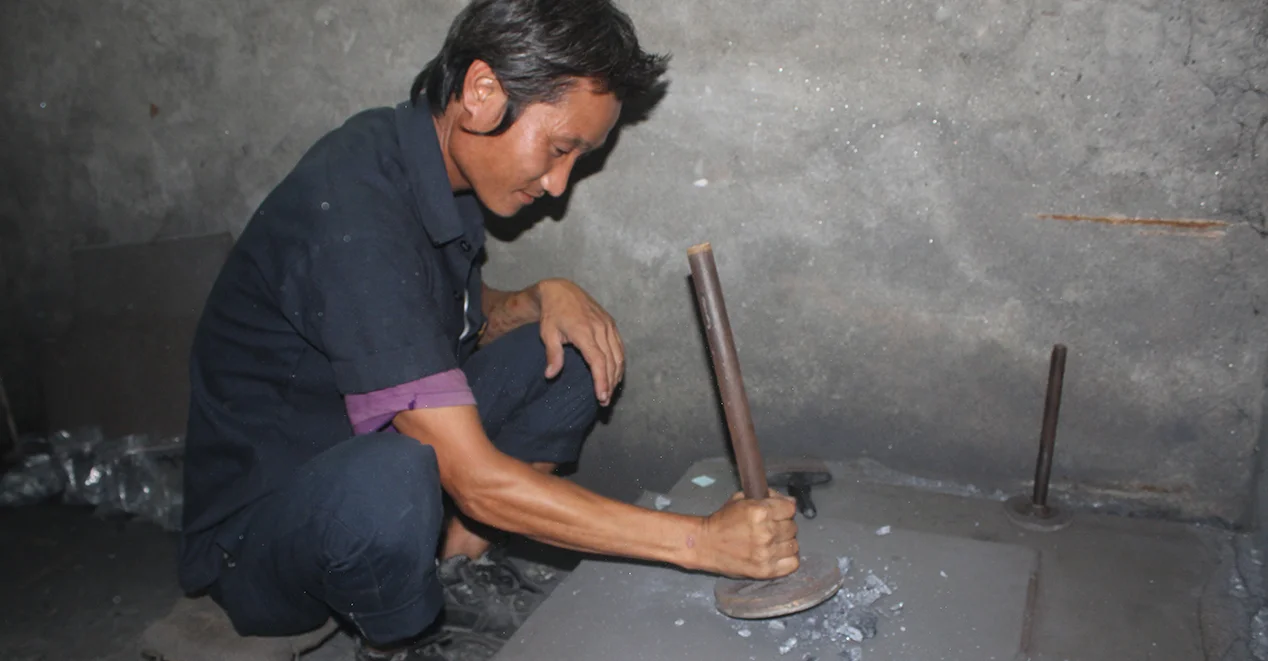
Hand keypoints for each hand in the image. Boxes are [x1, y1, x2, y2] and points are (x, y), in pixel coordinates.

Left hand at [535, 278, 624, 405]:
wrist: (561, 290)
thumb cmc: (552, 314)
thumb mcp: (547, 333)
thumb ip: (553, 355)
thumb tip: (550, 375)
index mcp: (584, 331)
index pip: (598, 361)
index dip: (601, 380)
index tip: (601, 397)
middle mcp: (600, 328)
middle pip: (611, 361)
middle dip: (609, 383)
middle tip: (604, 401)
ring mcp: (608, 325)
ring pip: (618, 355)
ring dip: (616, 375)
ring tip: (610, 392)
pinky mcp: (611, 323)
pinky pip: (619, 346)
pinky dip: (619, 362)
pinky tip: (615, 374)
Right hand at [697, 490, 799, 579]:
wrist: (705, 545)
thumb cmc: (722, 521)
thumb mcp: (741, 500)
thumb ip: (769, 497)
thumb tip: (792, 501)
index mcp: (760, 512)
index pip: (790, 508)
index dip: (784, 509)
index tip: (776, 513)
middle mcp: (766, 532)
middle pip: (793, 527)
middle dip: (783, 525)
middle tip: (771, 528)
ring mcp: (767, 553)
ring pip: (794, 545)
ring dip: (785, 542)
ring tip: (773, 542)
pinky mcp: (766, 570)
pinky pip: (792, 563)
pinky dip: (788, 558)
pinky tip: (777, 554)